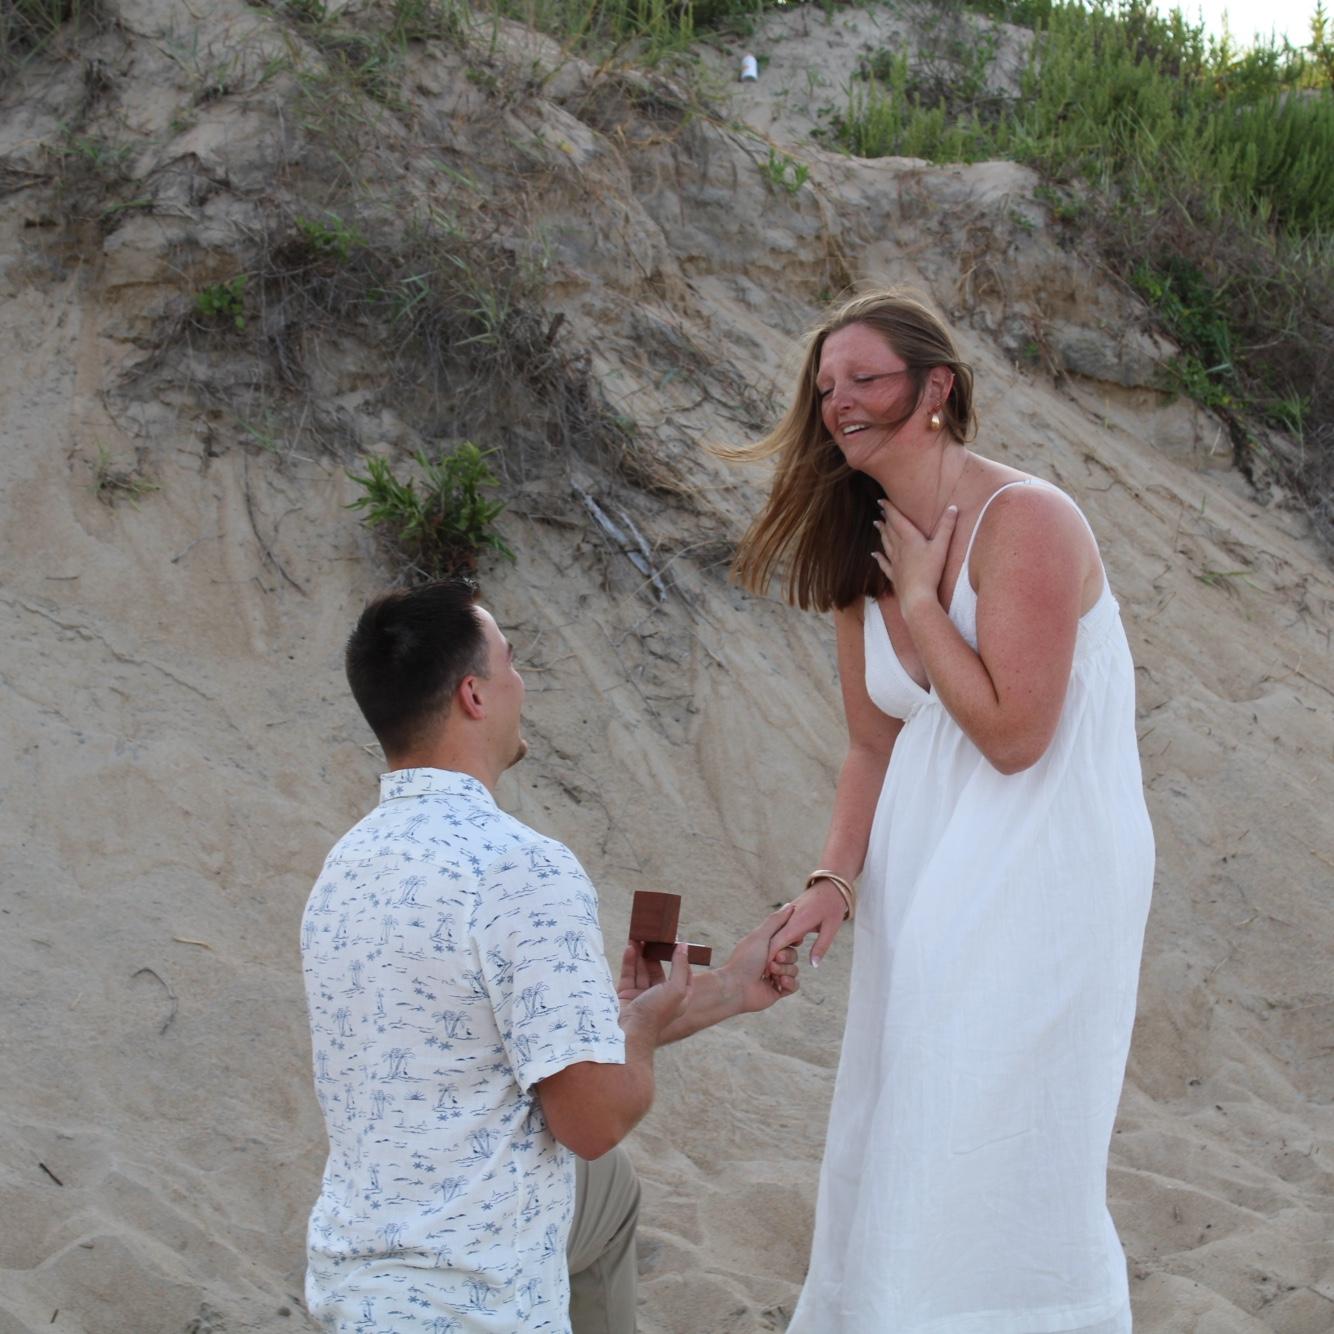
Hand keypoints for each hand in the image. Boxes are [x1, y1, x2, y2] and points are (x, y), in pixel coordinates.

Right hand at [619, 942, 691, 1041]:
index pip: (683, 974)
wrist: (628, 1033)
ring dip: (640, 953)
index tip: (677, 941)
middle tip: (651, 935)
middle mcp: (660, 997)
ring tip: (638, 936)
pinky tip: (630, 947)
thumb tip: (684, 946)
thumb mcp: (676, 988)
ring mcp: (642, 996)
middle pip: (659, 970)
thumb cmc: (656, 1013)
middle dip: (655, 953)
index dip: (680, 958)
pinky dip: (629, 961)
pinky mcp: (626, 995)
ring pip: (642, 970)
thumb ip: (680, 966)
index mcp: (677, 998)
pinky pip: (629, 975)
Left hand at [718, 903, 800, 1013]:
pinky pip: (794, 986)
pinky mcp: (778, 991)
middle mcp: (771, 960)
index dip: (793, 940)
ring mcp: (775, 976)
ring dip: (785, 970)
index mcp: (766, 946)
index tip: (795, 939)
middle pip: (793, 955)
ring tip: (770, 973)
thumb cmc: (745, 959)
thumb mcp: (760, 936)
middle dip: (786, 957)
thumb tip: (790, 905)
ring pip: (794, 970)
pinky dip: (789, 983)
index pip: (788, 940)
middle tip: (774, 959)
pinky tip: (778, 982)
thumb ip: (776, 921)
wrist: (736, 987)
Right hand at [768, 880, 847, 969]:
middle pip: (773, 940)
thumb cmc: (833, 906)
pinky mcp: (789, 914)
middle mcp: (788, 919)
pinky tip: (786, 952)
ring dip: (776, 950)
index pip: (777, 942)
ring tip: (777, 967)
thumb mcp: (831, 928)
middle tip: (772, 975)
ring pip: (775, 935)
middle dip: (771, 957)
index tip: (768, 972)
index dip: (770, 958)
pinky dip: (781, 941)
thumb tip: (813, 965)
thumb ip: (821, 946)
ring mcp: (787, 915)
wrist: (831, 884)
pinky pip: (780, 930)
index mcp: (797, 922)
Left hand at [874, 499, 958, 614]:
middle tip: (880, 510)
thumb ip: (947, 527)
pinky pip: (884, 564)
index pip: (897, 520)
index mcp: (909, 539)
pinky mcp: (894, 575)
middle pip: (890, 530)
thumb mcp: (941, 547)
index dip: (889, 509)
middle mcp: (899, 548)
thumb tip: (953, 507)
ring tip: (877, 525)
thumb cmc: (930, 571)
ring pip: (886, 544)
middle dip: (886, 519)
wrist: (917, 595)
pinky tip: (874, 554)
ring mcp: (895, 562)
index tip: (881, 500)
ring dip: (881, 533)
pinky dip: (879, 557)